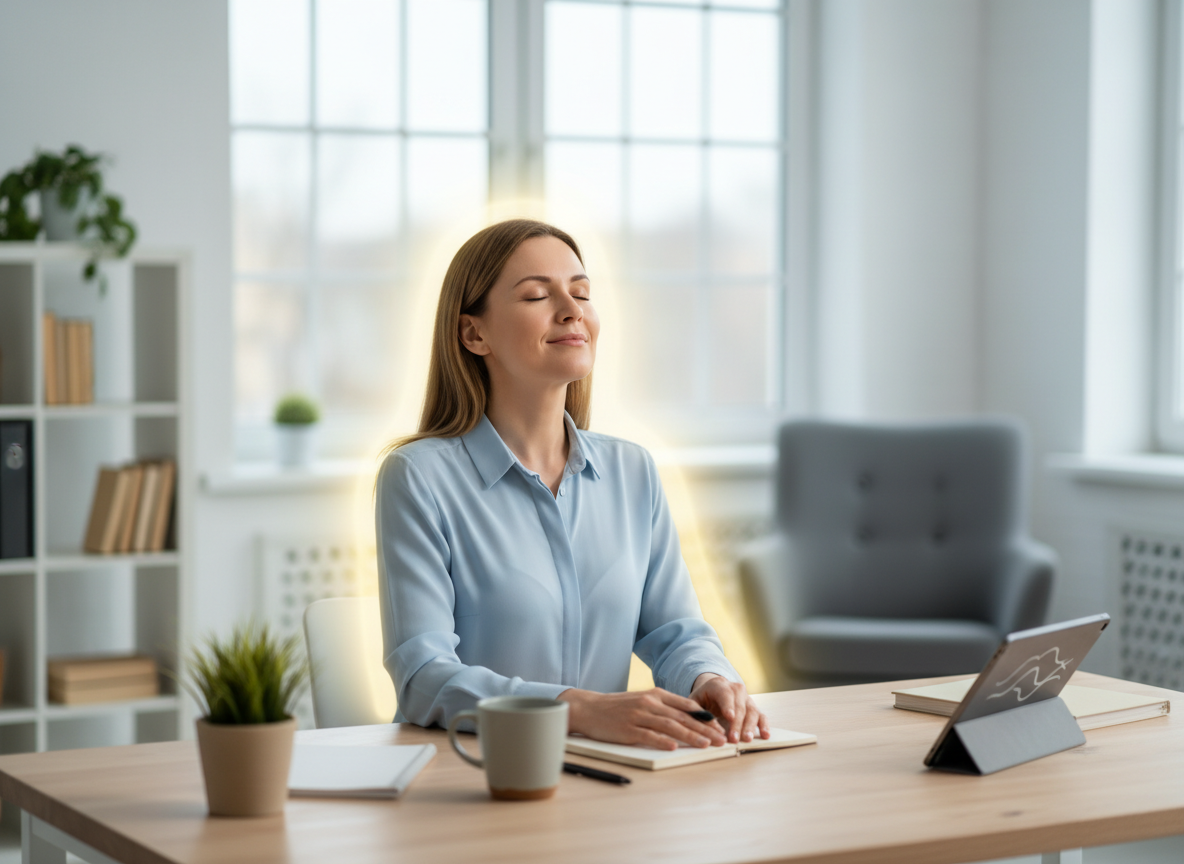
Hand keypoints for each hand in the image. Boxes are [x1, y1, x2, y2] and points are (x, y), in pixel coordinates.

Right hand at [558, 687, 728, 750]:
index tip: (720, 728)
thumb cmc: (618, 707)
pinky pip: (648, 735)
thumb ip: (665, 707)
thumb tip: (690, 719)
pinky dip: (662, 741)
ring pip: (670, 726)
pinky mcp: (627, 729)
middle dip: (705, 729)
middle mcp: (650, 703)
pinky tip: (674, 747)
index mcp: (656, 695)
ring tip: (706, 745)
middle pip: (683, 717)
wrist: (590, 708)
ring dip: (690, 736)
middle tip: (721, 739)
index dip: (706, 718)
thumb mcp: (644, 701)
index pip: (687, 706)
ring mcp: (638, 716)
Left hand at [690, 673, 769, 743]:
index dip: (727, 705)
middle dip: (737, 723)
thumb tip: (703, 727)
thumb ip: (697, 712)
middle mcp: (736, 689)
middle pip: (739, 706)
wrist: (713, 691)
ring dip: (750, 726)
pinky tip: (765, 735)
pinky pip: (761, 715)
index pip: (725, 694)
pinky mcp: (753, 708)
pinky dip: (764, 725)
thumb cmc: (702, 698)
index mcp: (718, 685)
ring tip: (746, 739)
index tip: (729, 717)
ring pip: (752, 711)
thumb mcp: (694, 701)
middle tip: (733, 738)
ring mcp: (746, 698)